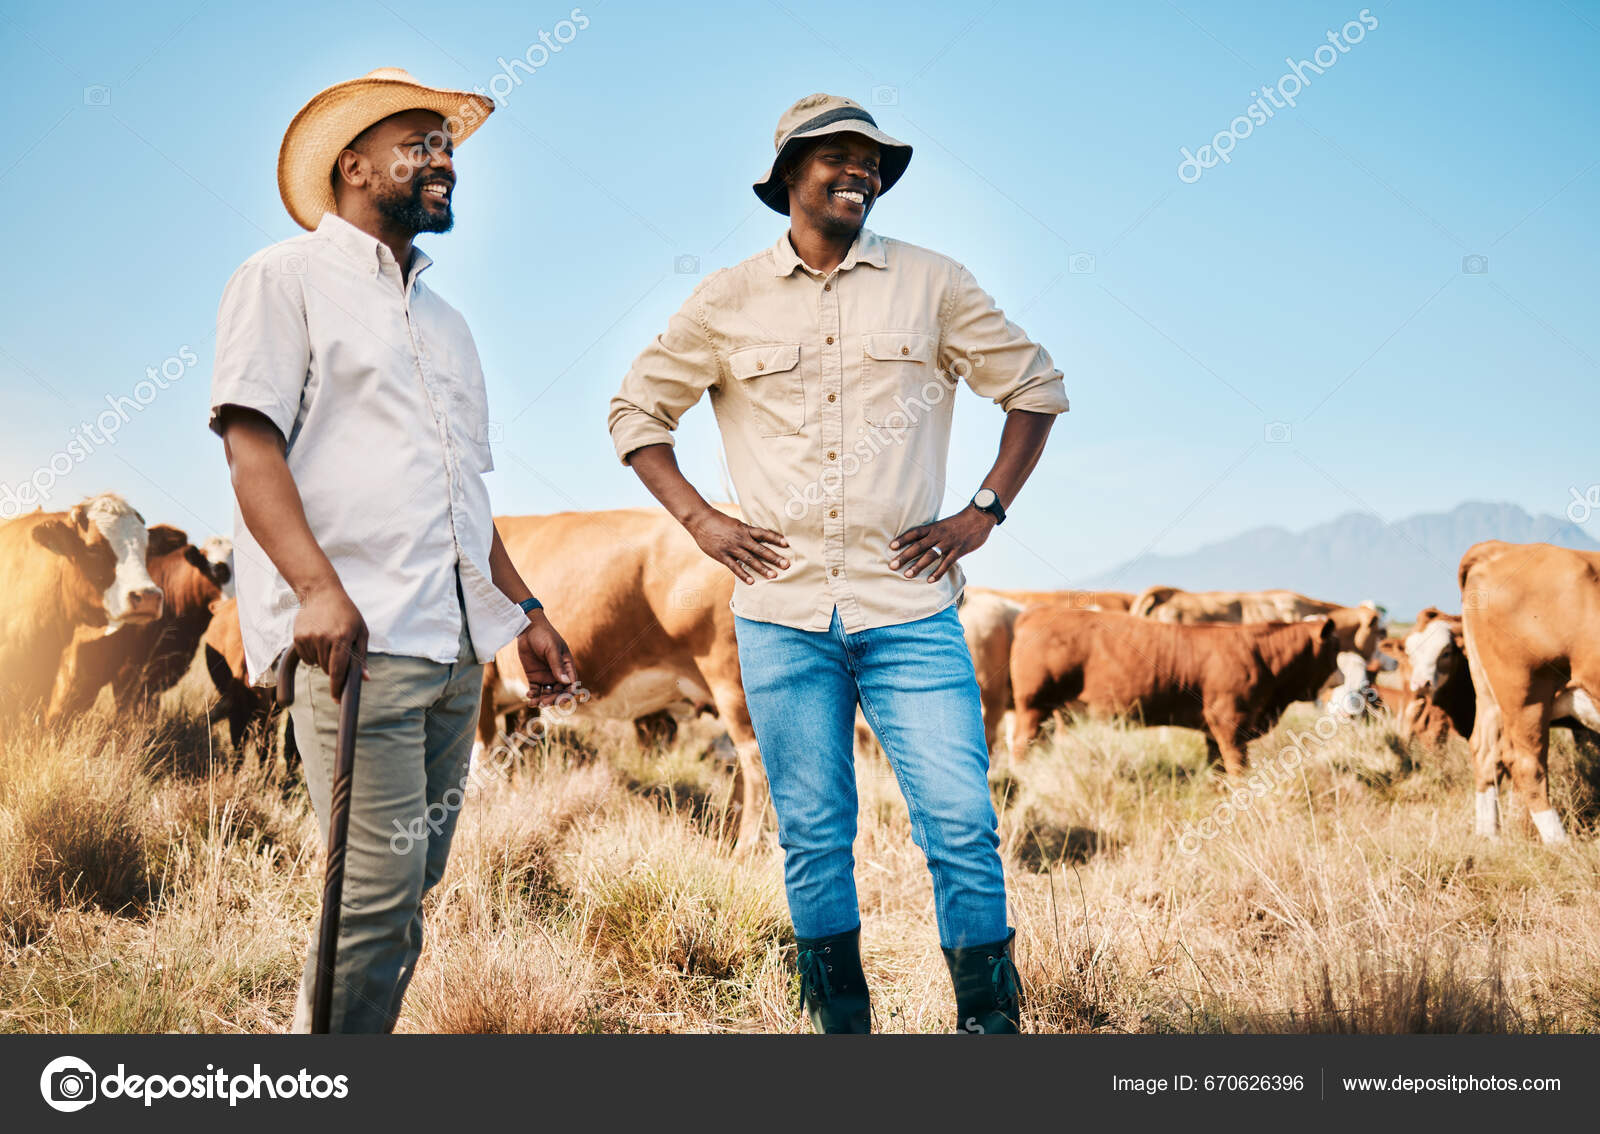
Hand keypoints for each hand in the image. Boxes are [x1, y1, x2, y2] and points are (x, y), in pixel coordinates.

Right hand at [292, 580, 367, 701]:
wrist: (321, 593)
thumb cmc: (347, 613)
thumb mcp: (361, 631)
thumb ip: (361, 656)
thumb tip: (364, 678)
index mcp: (343, 637)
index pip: (338, 670)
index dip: (338, 687)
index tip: (338, 700)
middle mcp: (324, 638)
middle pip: (328, 669)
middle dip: (335, 669)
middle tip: (338, 653)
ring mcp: (309, 638)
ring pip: (317, 665)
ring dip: (324, 661)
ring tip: (329, 642)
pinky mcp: (298, 637)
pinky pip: (307, 658)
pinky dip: (313, 655)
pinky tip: (318, 639)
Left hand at [516, 609, 580, 706]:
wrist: (528, 629)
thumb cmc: (544, 635)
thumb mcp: (551, 649)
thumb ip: (557, 665)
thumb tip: (566, 682)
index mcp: (567, 667)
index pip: (571, 685)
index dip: (567, 695)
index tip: (561, 701)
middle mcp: (558, 674)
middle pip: (558, 692)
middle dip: (552, 699)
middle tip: (544, 703)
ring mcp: (546, 676)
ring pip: (547, 693)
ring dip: (542, 700)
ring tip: (534, 703)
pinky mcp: (534, 676)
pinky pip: (535, 690)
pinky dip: (533, 695)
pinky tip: (529, 695)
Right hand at [686, 507, 789, 584]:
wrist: (700, 520)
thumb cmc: (719, 521)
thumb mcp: (736, 523)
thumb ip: (746, 531)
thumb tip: (759, 536)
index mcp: (745, 529)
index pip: (764, 534)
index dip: (775, 538)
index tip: (787, 544)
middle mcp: (741, 539)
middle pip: (760, 549)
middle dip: (774, 557)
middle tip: (787, 564)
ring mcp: (731, 548)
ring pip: (750, 560)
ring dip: (762, 568)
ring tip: (774, 576)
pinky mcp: (722, 556)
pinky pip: (735, 567)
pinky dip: (743, 575)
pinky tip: (752, 582)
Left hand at [890, 505, 996, 582]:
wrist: (979, 517)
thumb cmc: (958, 522)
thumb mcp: (942, 524)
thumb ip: (931, 533)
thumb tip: (918, 542)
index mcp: (933, 527)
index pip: (914, 532)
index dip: (902, 539)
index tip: (891, 546)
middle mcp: (938, 535)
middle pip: (918, 546)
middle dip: (904, 556)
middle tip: (892, 566)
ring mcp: (948, 543)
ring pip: (930, 556)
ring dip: (918, 566)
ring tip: (907, 575)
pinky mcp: (959, 551)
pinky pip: (946, 563)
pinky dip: (938, 572)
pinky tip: (930, 580)